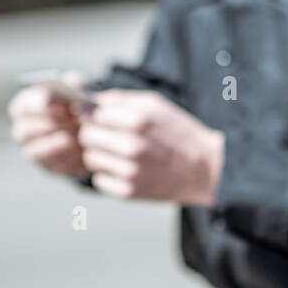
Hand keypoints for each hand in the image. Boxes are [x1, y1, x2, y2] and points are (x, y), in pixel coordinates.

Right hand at [8, 71, 87, 177]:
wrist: (92, 131)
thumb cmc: (79, 104)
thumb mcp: (80, 91)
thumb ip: (80, 91)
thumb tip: (83, 106)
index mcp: (26, 106)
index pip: (22, 106)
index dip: (40, 106)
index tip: (62, 106)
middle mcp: (23, 129)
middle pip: (24, 129)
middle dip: (49, 125)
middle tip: (70, 122)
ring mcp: (32, 149)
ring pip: (34, 149)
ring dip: (55, 142)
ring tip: (75, 135)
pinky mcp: (48, 166)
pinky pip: (51, 164)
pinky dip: (66, 157)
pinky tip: (79, 148)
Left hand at [76, 89, 223, 204]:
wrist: (204, 169)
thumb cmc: (178, 132)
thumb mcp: (154, 105)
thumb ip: (117, 99)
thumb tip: (82, 95)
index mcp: (138, 120)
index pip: (91, 114)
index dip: (94, 115)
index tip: (102, 119)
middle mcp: (133, 146)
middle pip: (86, 137)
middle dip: (95, 134)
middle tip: (111, 136)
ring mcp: (131, 171)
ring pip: (90, 159)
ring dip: (100, 155)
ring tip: (121, 153)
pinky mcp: (129, 192)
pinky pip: (99, 180)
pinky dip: (108, 174)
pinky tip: (127, 168)